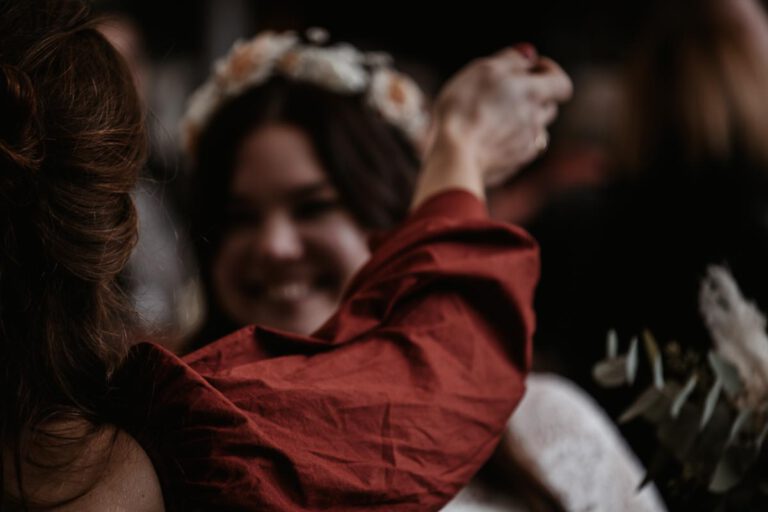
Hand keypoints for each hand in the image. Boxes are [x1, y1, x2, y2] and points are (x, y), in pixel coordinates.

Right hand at [429, 46, 571, 185]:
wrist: (454, 153)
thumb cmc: (465, 107)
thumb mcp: (484, 70)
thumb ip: (510, 59)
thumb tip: (529, 55)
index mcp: (533, 93)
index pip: (562, 83)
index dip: (548, 73)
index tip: (528, 70)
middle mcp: (536, 120)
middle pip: (548, 107)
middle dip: (534, 99)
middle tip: (506, 96)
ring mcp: (526, 146)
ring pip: (534, 130)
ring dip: (522, 122)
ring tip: (494, 120)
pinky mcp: (514, 165)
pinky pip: (520, 150)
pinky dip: (510, 143)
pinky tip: (489, 140)